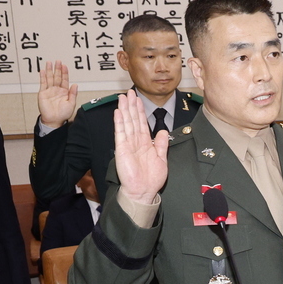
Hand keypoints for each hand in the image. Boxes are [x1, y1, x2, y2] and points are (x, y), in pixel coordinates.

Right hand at [37, 60, 77, 128]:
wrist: (54, 120)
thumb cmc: (63, 114)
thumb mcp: (71, 103)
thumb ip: (73, 94)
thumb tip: (75, 84)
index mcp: (64, 92)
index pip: (64, 80)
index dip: (64, 73)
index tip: (65, 66)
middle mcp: (56, 90)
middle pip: (57, 77)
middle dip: (57, 69)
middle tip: (58, 61)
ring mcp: (49, 91)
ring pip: (49, 78)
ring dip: (50, 70)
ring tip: (50, 62)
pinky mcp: (43, 93)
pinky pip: (43, 83)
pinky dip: (43, 77)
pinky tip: (43, 71)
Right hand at [112, 88, 167, 203]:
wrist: (144, 191)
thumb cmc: (151, 178)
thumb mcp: (161, 158)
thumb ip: (162, 144)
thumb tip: (163, 131)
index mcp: (145, 143)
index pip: (142, 123)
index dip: (140, 110)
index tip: (139, 99)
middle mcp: (136, 142)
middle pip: (133, 119)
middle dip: (131, 105)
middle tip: (129, 92)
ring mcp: (128, 144)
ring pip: (126, 123)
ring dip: (125, 109)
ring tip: (123, 97)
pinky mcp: (122, 149)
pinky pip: (120, 133)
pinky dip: (119, 122)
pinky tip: (118, 112)